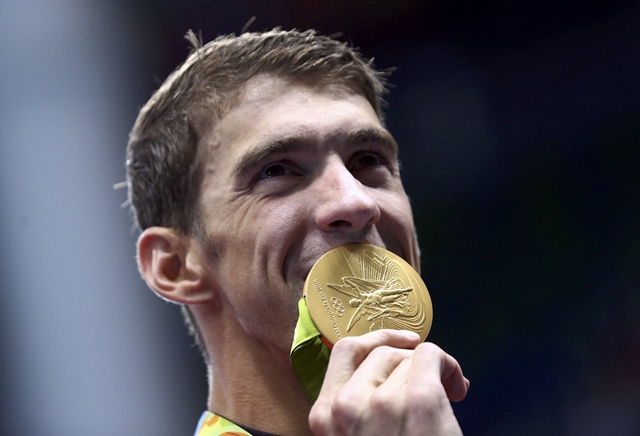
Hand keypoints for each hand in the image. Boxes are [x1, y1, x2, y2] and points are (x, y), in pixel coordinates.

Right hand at [308, 330, 468, 434]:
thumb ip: (357, 414)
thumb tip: (385, 378)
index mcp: (325, 417)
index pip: (346, 353)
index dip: (377, 341)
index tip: (402, 344)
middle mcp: (346, 405)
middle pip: (383, 354)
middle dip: (411, 362)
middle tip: (434, 383)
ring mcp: (381, 403)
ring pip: (410, 358)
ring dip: (434, 370)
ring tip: (450, 392)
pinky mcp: (419, 401)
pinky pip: (432, 356)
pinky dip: (448, 365)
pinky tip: (458, 388)